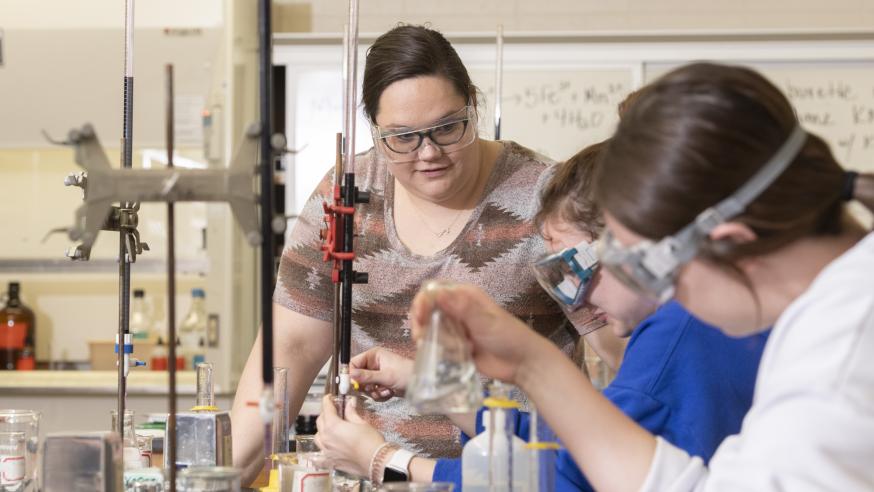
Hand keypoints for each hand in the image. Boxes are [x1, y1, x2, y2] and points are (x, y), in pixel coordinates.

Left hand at [314, 395, 384, 476]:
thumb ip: (351, 412)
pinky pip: (318, 458)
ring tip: (329, 428)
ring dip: (322, 430)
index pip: (326, 408)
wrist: (375, 461)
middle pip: (320, 421)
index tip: (329, 397)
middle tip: (333, 410)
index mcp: (333, 426)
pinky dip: (317, 455)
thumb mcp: (361, 422)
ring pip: (318, 437)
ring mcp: (326, 451)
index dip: (327, 401)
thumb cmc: (370, 441)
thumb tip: (350, 403)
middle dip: (325, 413)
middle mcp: (326, 438)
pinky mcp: (330, 462)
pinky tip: (319, 453)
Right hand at [351, 347, 413, 400]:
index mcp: (373, 356)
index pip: (354, 363)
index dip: (350, 374)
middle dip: (365, 386)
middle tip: (373, 388)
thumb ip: (367, 376)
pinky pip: (372, 392)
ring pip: (365, 387)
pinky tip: (389, 392)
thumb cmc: (406, 374)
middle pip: (357, 377)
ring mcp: (377, 374)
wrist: (420, 384)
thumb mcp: (385, 376)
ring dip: (374, 392)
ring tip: (385, 389)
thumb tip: (351, 375)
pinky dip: (379, 395)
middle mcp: (373, 364)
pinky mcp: (381, 384)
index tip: (350, 384)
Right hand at [410, 282, 550, 384]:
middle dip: (422, 323)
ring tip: (443, 348)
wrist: (523, 364)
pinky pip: (438, 346)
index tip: (419, 317)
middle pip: (428, 310)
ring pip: (431, 329)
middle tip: (422, 337)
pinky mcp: (456, 346)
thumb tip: (436, 293)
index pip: (434, 291)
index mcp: (464, 296)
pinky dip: (439, 350)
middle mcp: (457, 309)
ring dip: (430, 338)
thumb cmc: (508, 336)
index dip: (423, 301)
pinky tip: (451, 356)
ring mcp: (456, 329)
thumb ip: (461, 307)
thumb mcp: (485, 321)